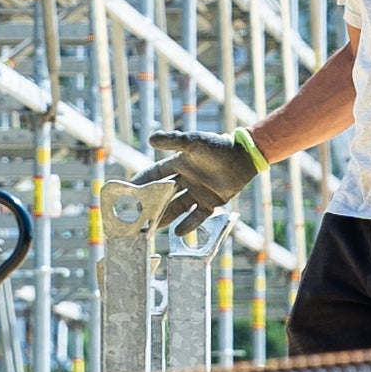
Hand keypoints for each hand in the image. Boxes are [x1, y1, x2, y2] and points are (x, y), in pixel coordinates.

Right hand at [132, 127, 266, 230]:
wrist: (244, 157)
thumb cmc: (218, 146)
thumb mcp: (194, 142)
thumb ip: (173, 141)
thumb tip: (149, 139)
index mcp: (178, 164)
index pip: (154, 175)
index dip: (141, 183)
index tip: (126, 193)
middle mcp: (186, 179)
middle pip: (164, 195)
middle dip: (151, 205)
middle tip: (136, 217)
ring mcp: (198, 191)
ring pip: (177, 207)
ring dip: (166, 217)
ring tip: (152, 229)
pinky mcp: (211, 202)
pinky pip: (197, 216)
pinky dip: (188, 224)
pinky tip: (177, 232)